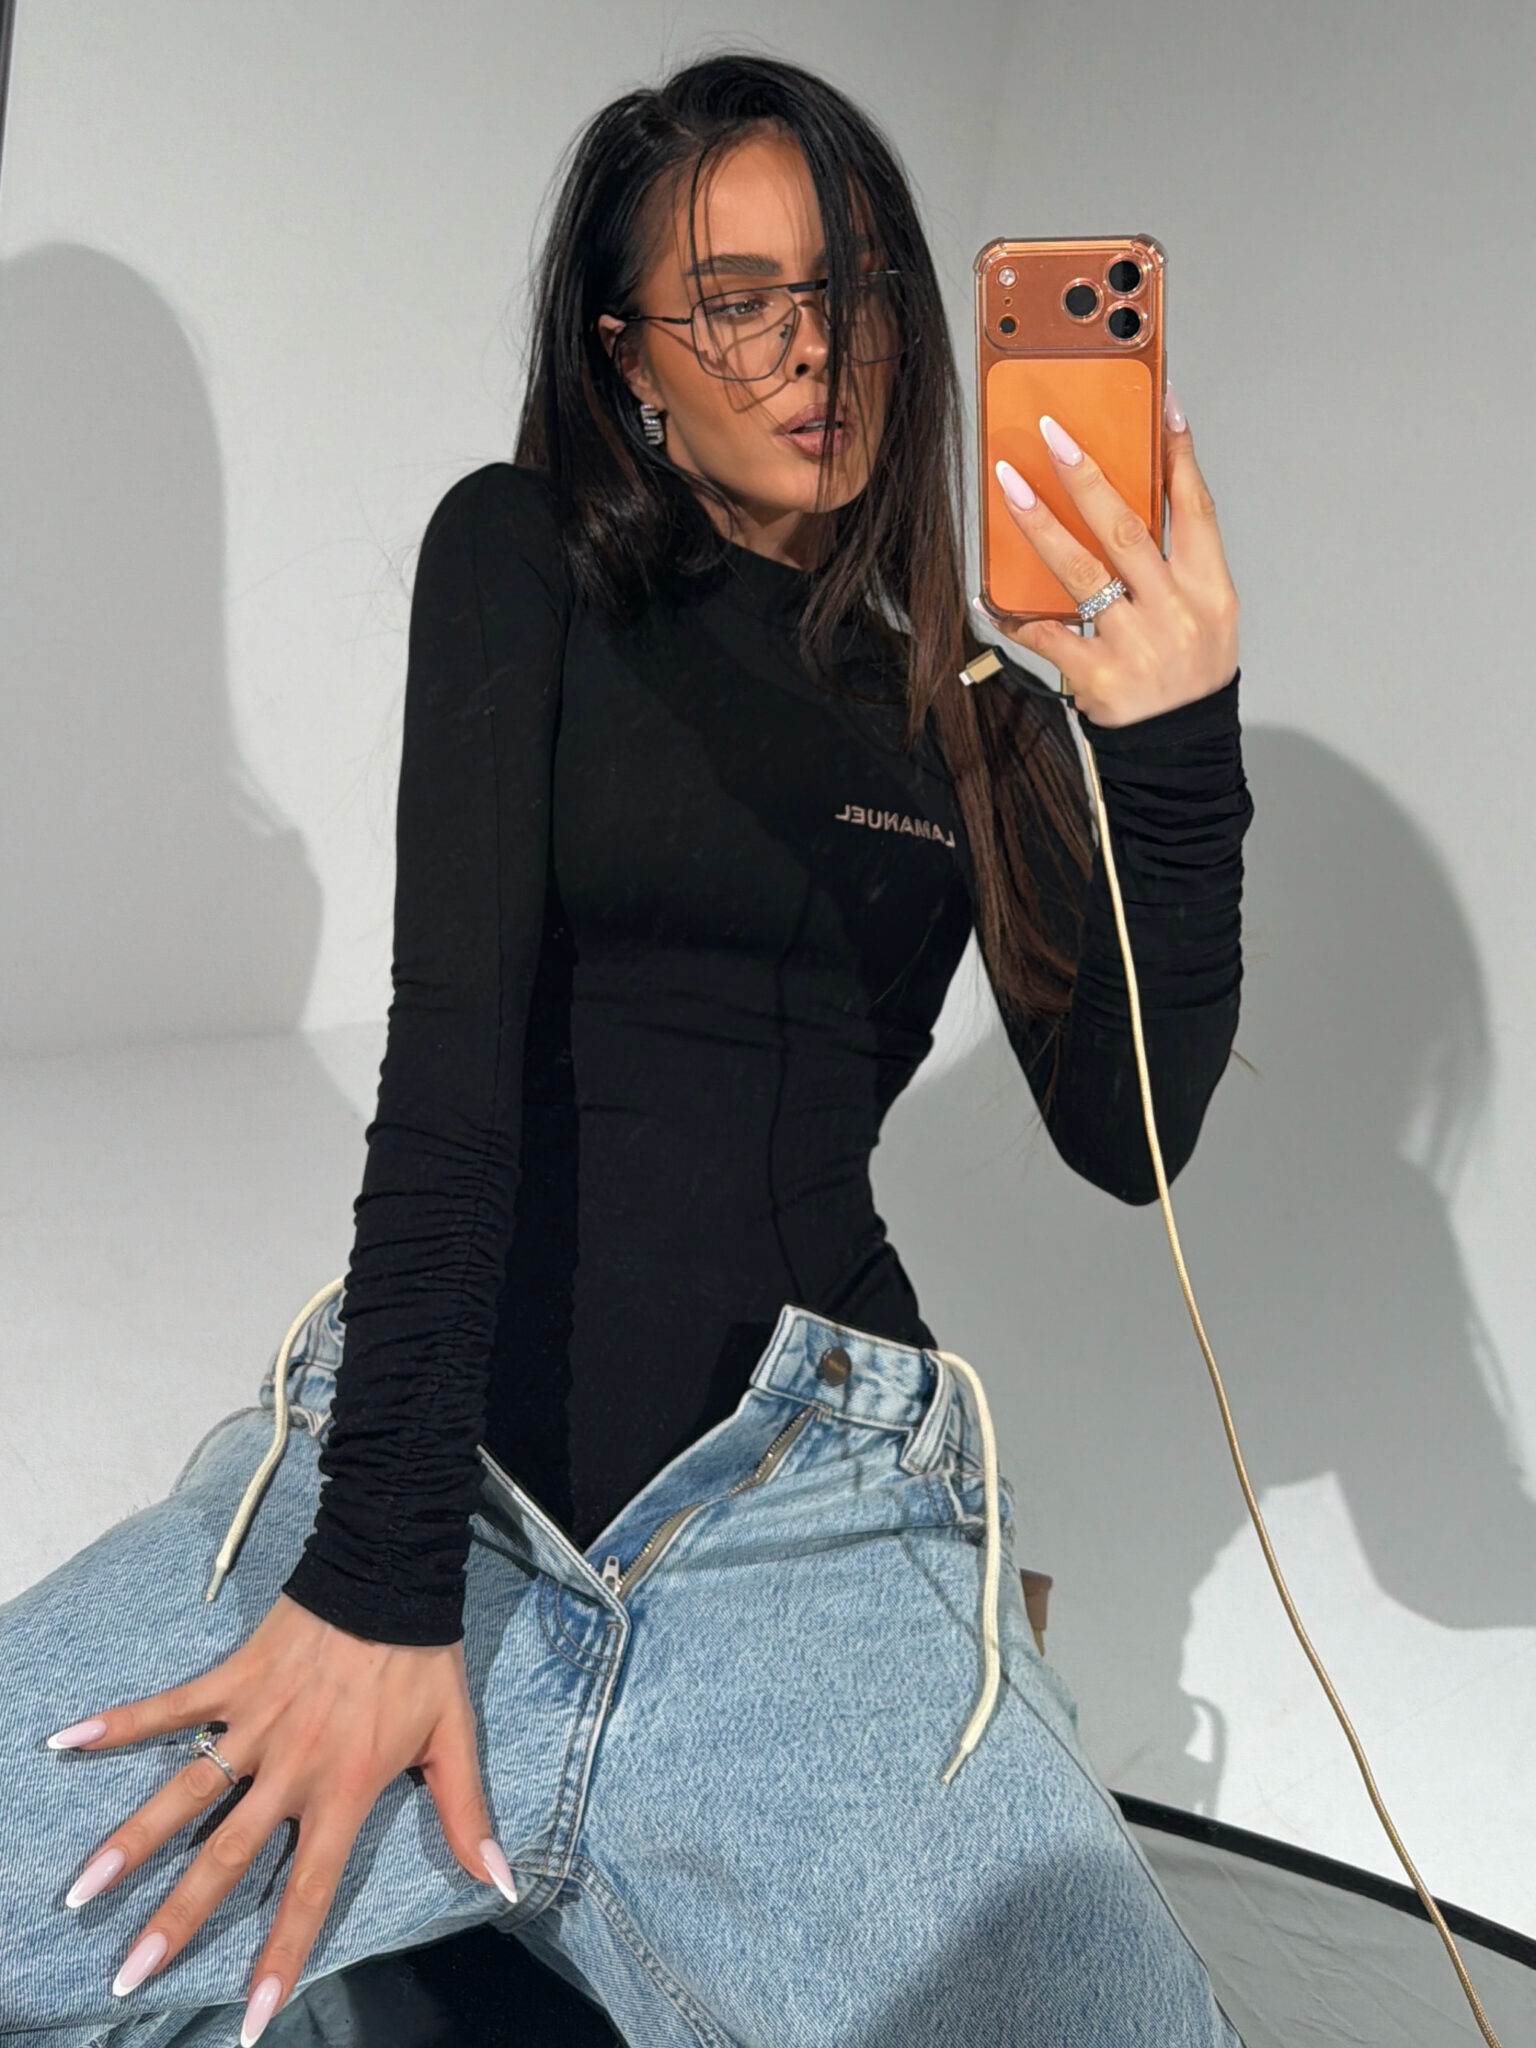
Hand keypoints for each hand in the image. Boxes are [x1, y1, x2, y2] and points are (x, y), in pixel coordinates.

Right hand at [48, 1592, 515, 2043]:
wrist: (392, 1574)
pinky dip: (120, 1722)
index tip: (247, 2018)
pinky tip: (68, 1741)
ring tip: (81, 1889)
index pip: (309, 1889)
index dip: (280, 1956)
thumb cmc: (422, 1659)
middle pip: (225, 1856)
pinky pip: (170, 1705)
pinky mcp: (234, 1679)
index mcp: (344, 1789)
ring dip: (131, 1841)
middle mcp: (293, 1766)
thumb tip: (498, 1882)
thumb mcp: (454, 1739)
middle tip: (129, 1974)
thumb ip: (467, 1816)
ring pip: (184, 1792)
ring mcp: (257, 1722)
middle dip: (176, 1919)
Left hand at [986, 388, 1239, 727]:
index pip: (1197, 509)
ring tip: (1010, 487)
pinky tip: (994, 598)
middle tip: (1053, 435)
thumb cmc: (1188, 678)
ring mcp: (1137, 645)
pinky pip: (1049, 634)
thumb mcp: (1206, 618)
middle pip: (1127, 529)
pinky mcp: (1100, 678)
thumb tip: (1125, 504)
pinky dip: (1020, 616)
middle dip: (1086, 477)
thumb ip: (1174, 567)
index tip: (1163, 404)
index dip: (1180, 455)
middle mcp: (1176, 613)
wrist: (1181, 754)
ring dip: (1040, 525)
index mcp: (1211, 592)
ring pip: (1081, 571)